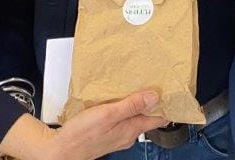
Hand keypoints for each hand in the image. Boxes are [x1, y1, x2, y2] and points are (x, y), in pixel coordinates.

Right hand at [48, 91, 167, 159]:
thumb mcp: (108, 114)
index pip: (159, 119)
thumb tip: (154, 97)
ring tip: (137, 88)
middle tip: (155, 84)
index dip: (167, 106)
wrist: (61, 150)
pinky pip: (122, 120)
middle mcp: (128, 134)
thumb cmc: (82, 134)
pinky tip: (118, 101)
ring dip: (137, 104)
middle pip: (147, 117)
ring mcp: (118, 136)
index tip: (173, 93)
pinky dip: (124, 109)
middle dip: (152, 102)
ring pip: (134, 118)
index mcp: (132, 129)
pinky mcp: (108, 134)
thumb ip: (132, 105)